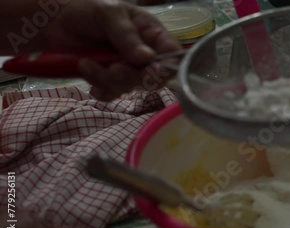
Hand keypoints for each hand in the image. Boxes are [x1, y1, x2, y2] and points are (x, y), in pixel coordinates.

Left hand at [45, 0, 180, 100]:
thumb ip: (127, 36)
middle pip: (153, 78)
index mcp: (152, 33)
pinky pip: (114, 94)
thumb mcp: (109, 14)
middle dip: (131, 77)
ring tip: (86, 64)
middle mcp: (144, 54)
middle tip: (112, 68)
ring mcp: (128, 69)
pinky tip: (88, 77)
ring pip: (130, 87)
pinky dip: (101, 90)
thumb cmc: (86, 10)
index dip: (166, 67)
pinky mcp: (111, 81)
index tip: (150, 72)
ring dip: (108, 80)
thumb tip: (148, 58)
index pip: (173, 55)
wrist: (54, 22)